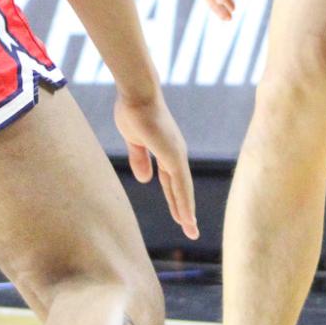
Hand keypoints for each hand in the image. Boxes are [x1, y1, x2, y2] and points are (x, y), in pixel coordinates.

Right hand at [113, 90, 198, 238]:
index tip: (181, 217)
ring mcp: (176, 154)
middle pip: (181, 189)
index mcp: (167, 153)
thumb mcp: (135, 141)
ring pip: (183, 189)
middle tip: (191, 230)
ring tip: (191, 229)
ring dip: (187, 210)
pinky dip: (184, 200)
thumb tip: (145, 180)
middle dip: (185, 210)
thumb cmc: (133, 111)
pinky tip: (186, 215)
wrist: (136, 93)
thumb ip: (140, 159)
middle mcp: (175, 155)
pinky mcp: (172, 154)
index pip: (173, 183)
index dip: (177, 200)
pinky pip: (179, 182)